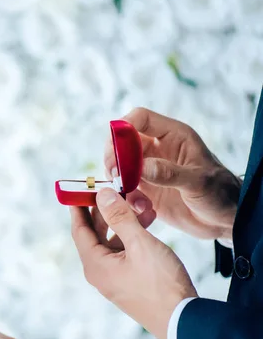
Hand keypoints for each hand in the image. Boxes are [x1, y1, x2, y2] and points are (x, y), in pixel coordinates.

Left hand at [70, 188, 197, 338]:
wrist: (185, 320)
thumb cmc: (161, 285)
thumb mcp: (140, 244)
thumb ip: (120, 217)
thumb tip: (102, 195)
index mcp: (95, 265)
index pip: (79, 229)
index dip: (78, 206)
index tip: (79, 187)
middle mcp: (100, 272)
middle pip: (95, 233)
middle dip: (105, 210)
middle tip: (112, 189)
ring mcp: (115, 277)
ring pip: (113, 240)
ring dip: (124, 221)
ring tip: (139, 203)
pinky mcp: (130, 280)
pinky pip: (125, 250)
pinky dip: (133, 234)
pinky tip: (148, 221)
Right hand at [105, 108, 241, 239]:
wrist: (224, 220)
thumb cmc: (221, 194)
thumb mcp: (199, 182)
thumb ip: (170, 173)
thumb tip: (143, 167)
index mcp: (174, 136)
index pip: (140, 118)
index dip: (124, 127)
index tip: (115, 146)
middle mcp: (158, 149)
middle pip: (122, 140)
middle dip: (113, 155)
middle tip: (112, 172)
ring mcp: (149, 169)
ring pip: (119, 164)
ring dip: (118, 178)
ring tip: (128, 194)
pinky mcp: (145, 189)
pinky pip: (125, 187)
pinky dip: (126, 197)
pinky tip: (141, 208)